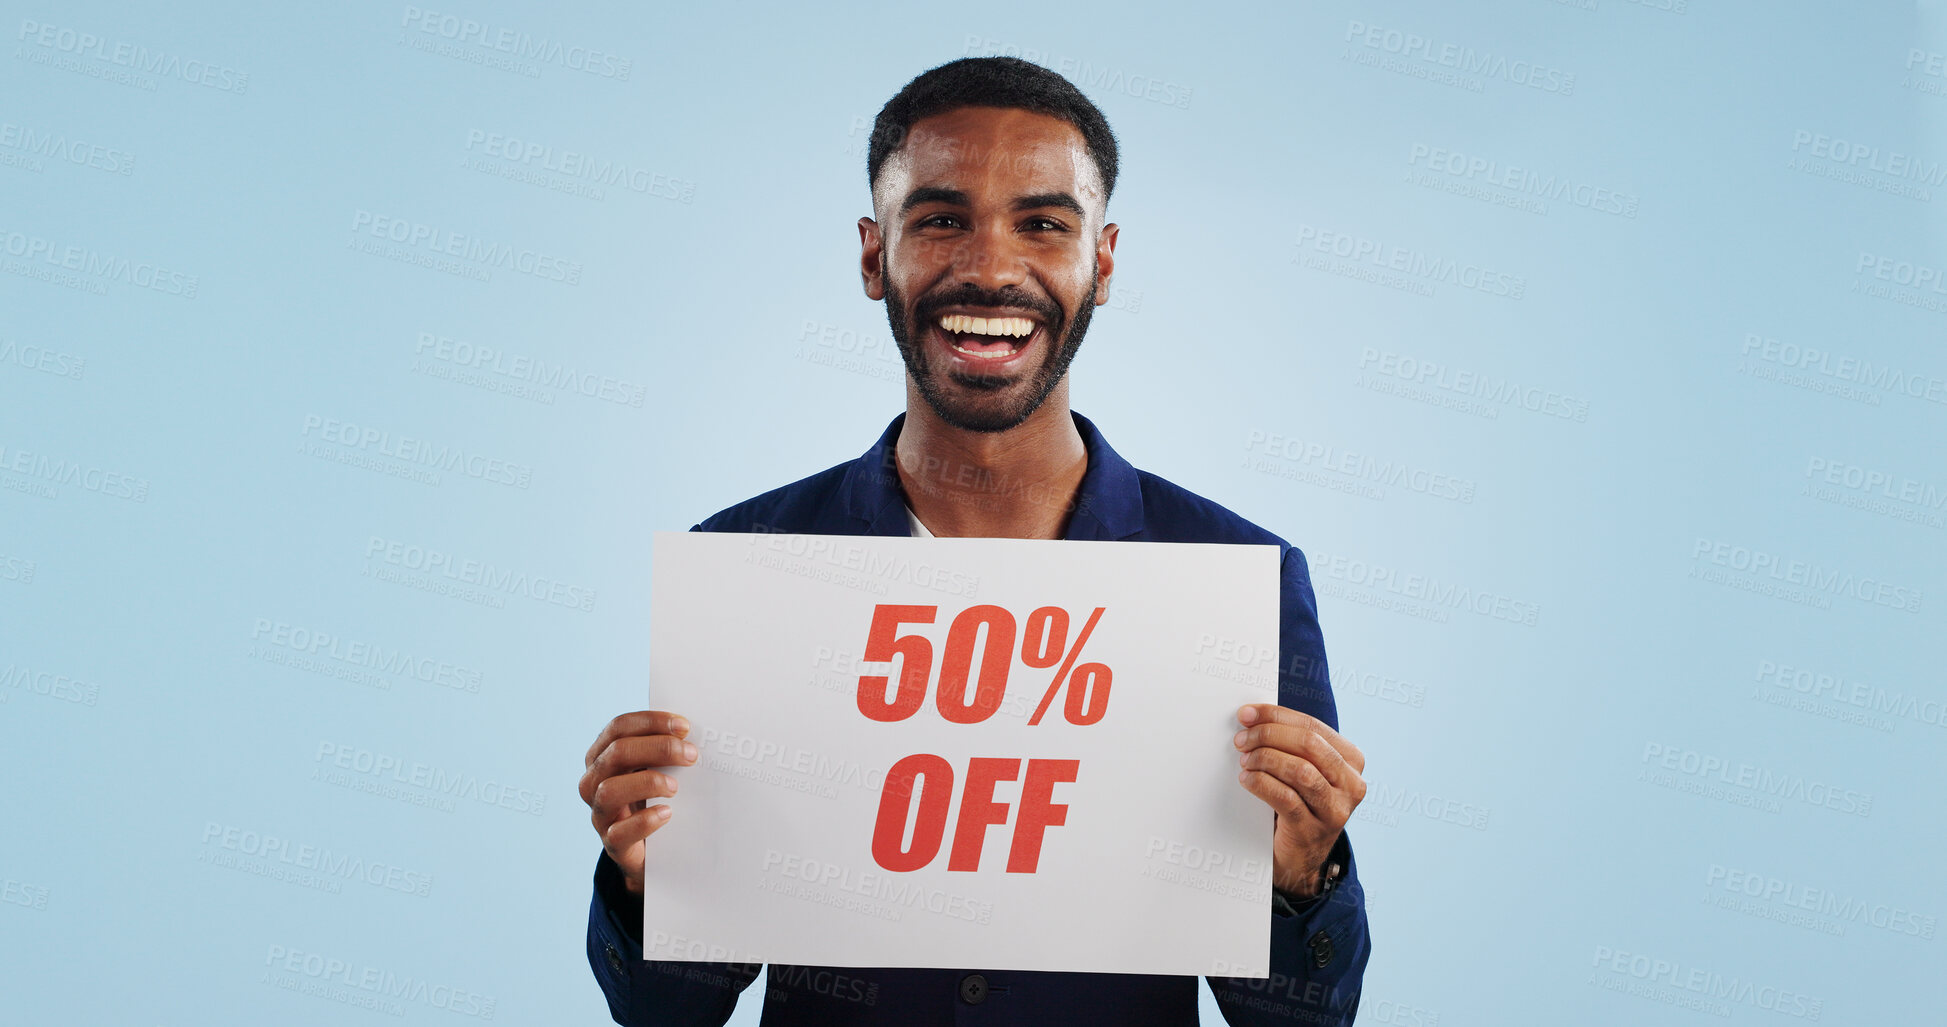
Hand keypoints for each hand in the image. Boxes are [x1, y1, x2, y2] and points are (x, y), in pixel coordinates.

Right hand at [580, 711, 697, 896]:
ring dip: (647, 782)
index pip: (619, 727)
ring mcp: (600, 813)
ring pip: (609, 790)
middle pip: (617, 753)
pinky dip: (644, 821)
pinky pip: (619, 832)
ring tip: (675, 787)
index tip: (684, 726)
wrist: (649, 850)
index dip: (652, 722)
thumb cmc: (652, 798)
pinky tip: (667, 814)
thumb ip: (663, 751)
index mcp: (602, 755)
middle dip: (658, 748)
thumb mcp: (653, 769)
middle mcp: (594, 781)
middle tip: (691, 755)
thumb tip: (692, 735)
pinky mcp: (612, 844)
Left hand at [1233, 704, 1366, 897]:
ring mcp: (1335, 810)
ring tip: (1245, 759)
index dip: (1276, 716)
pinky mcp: (1314, 830)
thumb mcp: (1306, 770)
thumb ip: (1292, 744)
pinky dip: (1261, 783)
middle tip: (1242, 738)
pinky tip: (1247, 779)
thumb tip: (1252, 717)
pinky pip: (1285, 798)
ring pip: (1300, 770)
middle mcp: (1351, 784)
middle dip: (1269, 735)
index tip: (1247, 714)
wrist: (1301, 856)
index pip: (1313, 727)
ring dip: (1265, 759)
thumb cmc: (1301, 803)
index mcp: (1351, 760)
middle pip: (1308, 745)